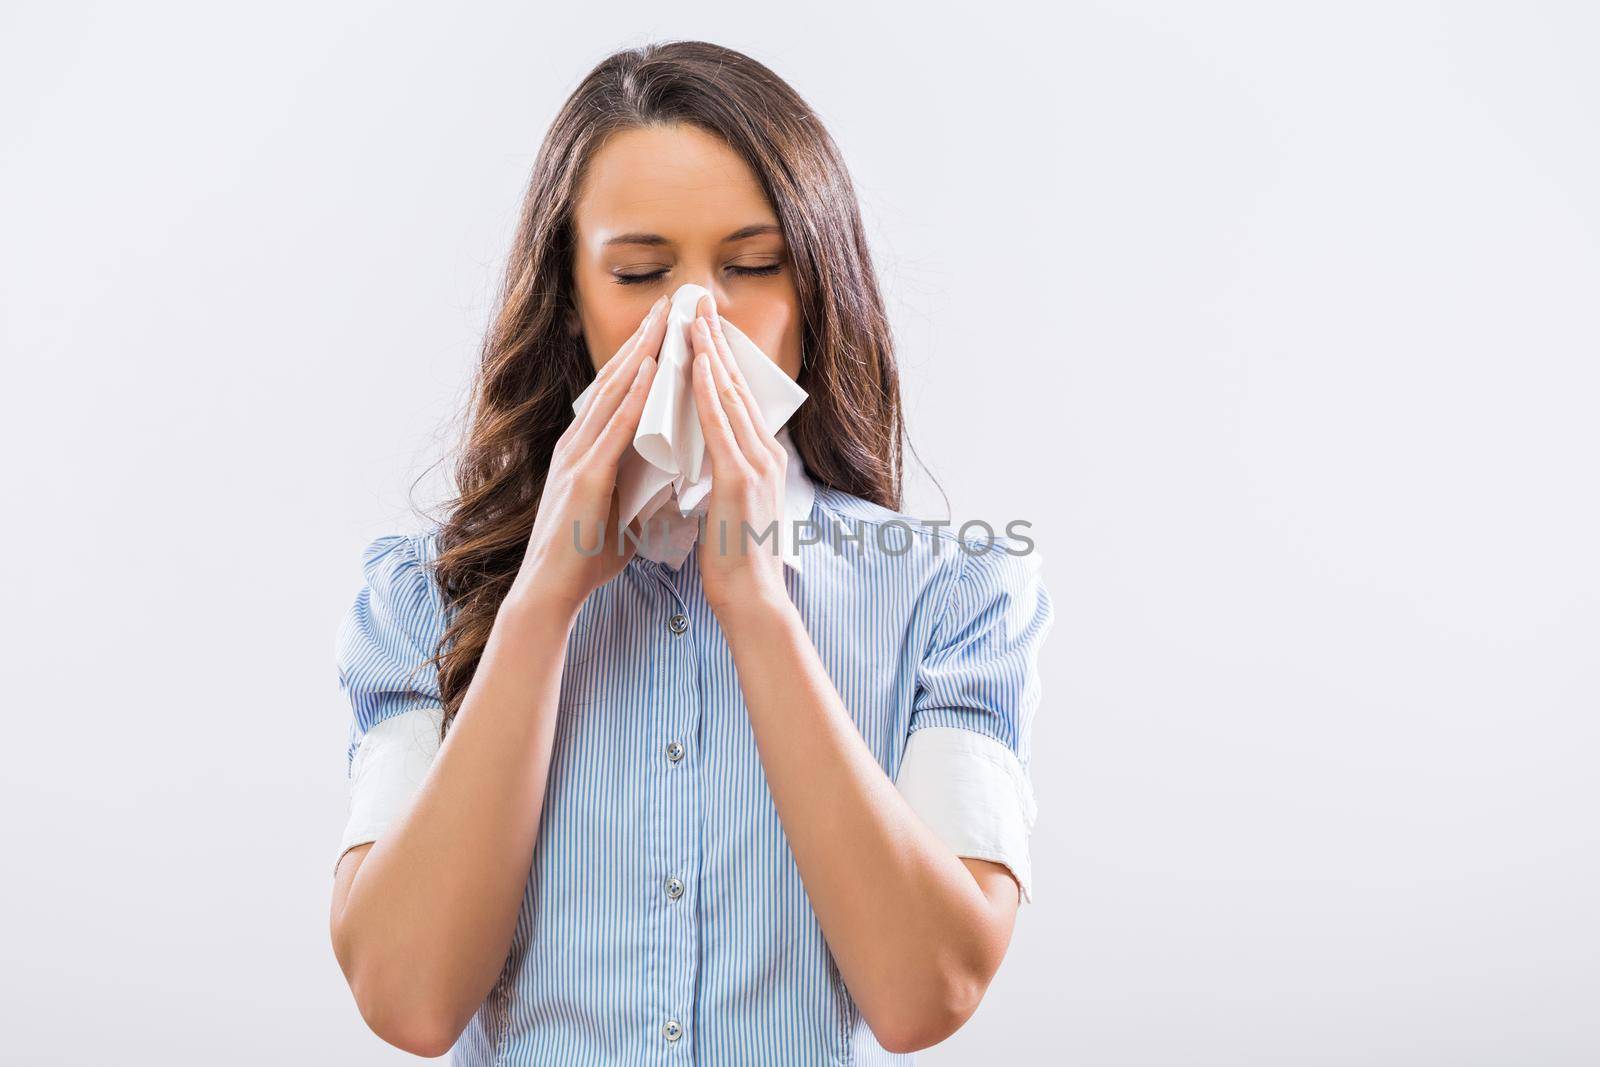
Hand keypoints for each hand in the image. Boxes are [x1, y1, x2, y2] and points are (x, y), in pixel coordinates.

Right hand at [505, 295, 667, 617]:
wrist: (550, 591)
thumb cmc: (583, 557)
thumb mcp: (620, 513)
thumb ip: (638, 489)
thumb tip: (667, 481)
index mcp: (586, 451)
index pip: (617, 394)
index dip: (640, 359)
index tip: (665, 330)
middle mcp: (577, 445)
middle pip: (613, 382)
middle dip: (641, 342)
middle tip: (666, 305)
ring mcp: (577, 458)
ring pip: (612, 395)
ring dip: (639, 356)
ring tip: (663, 322)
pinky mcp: (583, 478)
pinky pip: (613, 428)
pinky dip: (633, 397)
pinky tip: (651, 371)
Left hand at [687, 292, 791, 619]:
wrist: (750, 597)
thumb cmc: (735, 561)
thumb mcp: (728, 508)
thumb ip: (722, 479)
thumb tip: (706, 464)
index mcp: (760, 461)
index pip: (737, 401)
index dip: (721, 362)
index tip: (703, 330)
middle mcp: (764, 455)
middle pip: (737, 387)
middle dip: (717, 343)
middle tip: (699, 304)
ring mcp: (755, 464)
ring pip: (730, 396)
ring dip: (711, 354)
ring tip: (694, 318)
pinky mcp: (739, 478)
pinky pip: (720, 424)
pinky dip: (708, 390)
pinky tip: (698, 364)